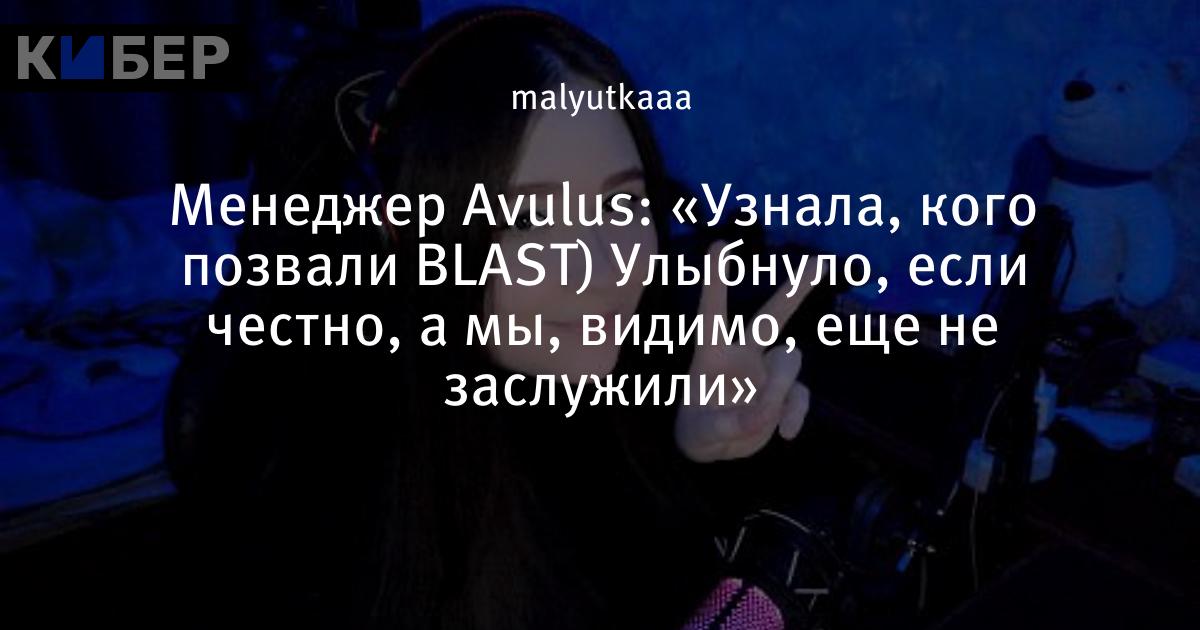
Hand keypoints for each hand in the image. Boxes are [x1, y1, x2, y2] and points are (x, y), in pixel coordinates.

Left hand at [674, 242, 817, 462]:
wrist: (715, 448)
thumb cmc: (700, 430)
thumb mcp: (707, 433)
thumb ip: (737, 420)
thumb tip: (779, 400)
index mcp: (711, 352)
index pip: (713, 311)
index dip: (715, 279)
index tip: (719, 244)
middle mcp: (742, 354)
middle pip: (773, 316)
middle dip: (797, 288)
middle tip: (820, 262)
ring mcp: (767, 372)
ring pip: (789, 362)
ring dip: (777, 390)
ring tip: (758, 419)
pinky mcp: (785, 393)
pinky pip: (799, 396)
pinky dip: (795, 414)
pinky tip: (786, 434)